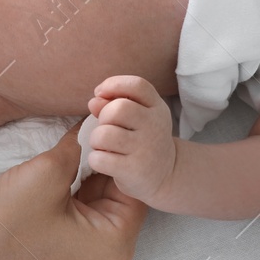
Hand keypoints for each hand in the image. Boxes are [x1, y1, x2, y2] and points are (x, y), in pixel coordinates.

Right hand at [0, 126, 147, 259]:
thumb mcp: (46, 173)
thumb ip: (78, 146)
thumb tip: (92, 125)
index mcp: (114, 248)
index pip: (134, 188)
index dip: (121, 149)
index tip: (110, 120)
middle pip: (115, 199)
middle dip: (102, 161)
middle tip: (90, 122)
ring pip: (91, 208)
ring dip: (82, 176)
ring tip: (72, 139)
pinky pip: (72, 221)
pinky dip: (67, 194)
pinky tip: (56, 165)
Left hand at [84, 75, 176, 204]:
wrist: (166, 175)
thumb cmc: (143, 141)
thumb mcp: (137, 119)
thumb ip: (114, 105)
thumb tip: (94, 101)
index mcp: (157, 108)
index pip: (137, 85)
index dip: (113, 84)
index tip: (99, 93)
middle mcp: (155, 126)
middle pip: (119, 109)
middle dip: (103, 116)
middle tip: (105, 127)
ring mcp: (146, 149)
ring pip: (105, 134)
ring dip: (96, 140)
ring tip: (102, 146)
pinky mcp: (135, 170)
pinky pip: (100, 159)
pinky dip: (95, 159)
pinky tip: (104, 161)